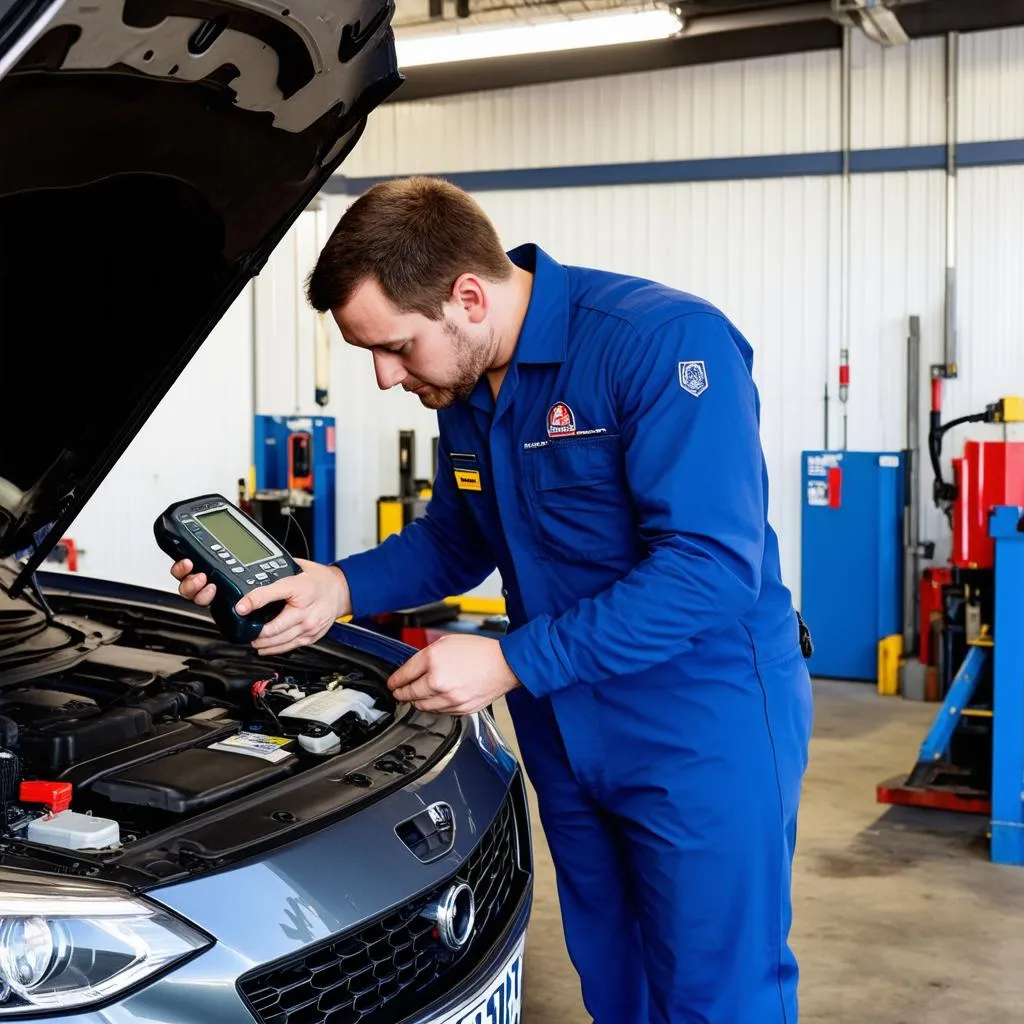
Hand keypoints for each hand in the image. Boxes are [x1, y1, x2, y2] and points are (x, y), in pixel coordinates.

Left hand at [170, 557, 350, 655]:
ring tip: (251, 640)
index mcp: (300, 588)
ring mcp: (309, 626)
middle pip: (273, 627)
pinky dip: (274, 649)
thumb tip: (257, 576)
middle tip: (243, 630)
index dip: (252, 601)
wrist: (342, 592)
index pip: (272, 594)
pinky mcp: (311, 636)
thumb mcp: (299, 567)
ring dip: (262, 643)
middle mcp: (305, 610)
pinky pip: (290, 646)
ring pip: (280, 641)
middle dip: (255, 632)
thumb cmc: (321, 580)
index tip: (240, 608)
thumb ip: (279, 571)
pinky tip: (264, 648)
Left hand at [387, 635, 520, 714]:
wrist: (504, 665)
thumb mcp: (447, 642)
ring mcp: (449, 698)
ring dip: (416, 702)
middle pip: (410, 693)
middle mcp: (438, 681)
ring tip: (416, 698)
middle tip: (399, 693)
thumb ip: (427, 655)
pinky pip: (439, 712)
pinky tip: (435, 700)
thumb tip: (414, 668)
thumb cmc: (480, 651)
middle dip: (401, 693)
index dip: (395, 680)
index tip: (392, 684)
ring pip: (422, 706)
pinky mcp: (459, 709)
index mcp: (432, 660)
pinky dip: (434, 707)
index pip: (404, 674)